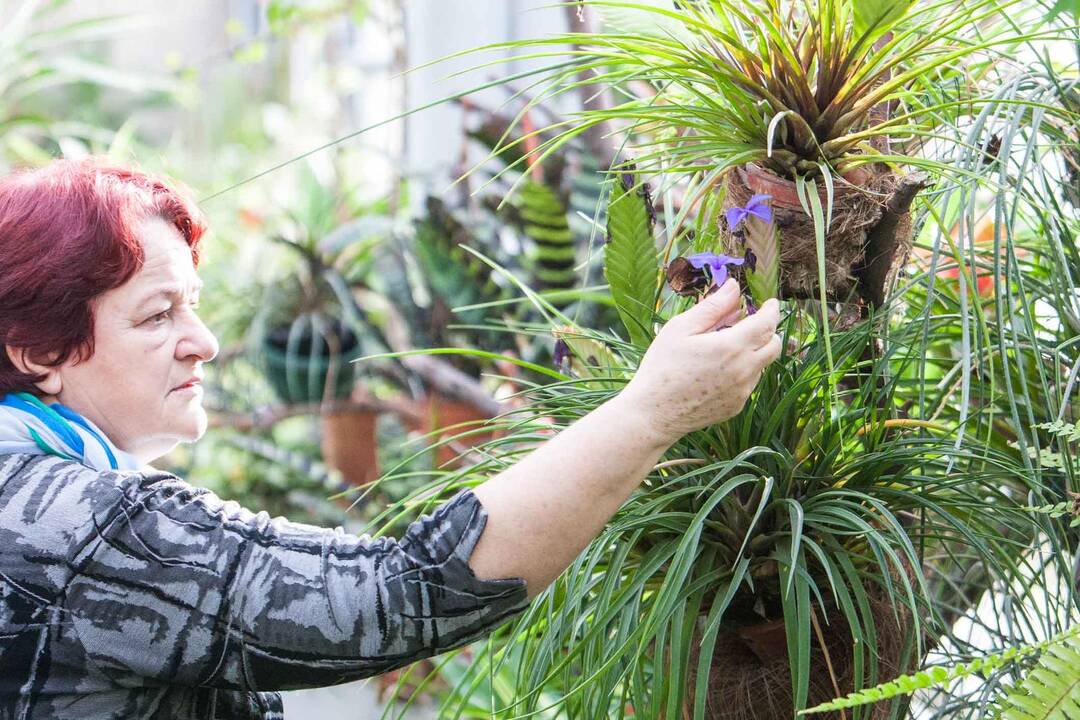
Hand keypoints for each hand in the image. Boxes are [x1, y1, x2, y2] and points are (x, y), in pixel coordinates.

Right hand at [617, 279, 781, 445]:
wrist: (654, 413)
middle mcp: (744, 370)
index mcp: (731, 346)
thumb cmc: (662, 366)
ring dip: (753, 351)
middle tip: (751, 322)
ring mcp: (742, 391)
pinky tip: (716, 371)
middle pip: (774, 345)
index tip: (770, 303)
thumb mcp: (681, 328)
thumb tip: (733, 286)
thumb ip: (712, 307)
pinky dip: (742, 371)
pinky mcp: (736, 406)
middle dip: (768, 330)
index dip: (772, 310)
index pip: (767, 323)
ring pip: (762, 364)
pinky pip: (749, 383)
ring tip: (724, 347)